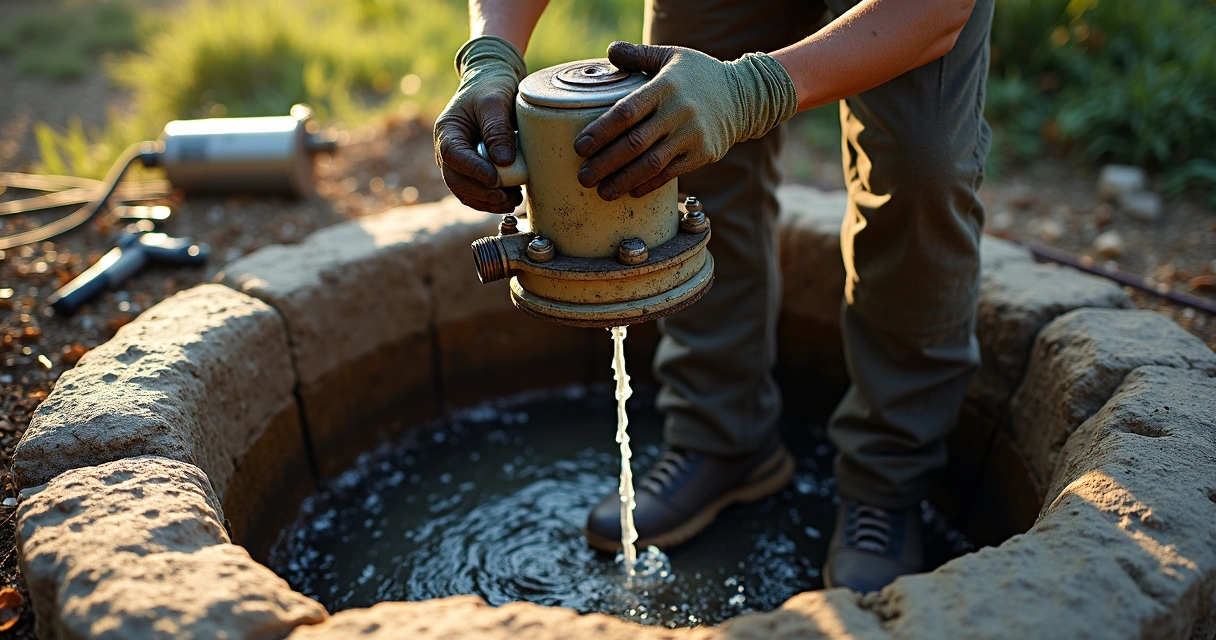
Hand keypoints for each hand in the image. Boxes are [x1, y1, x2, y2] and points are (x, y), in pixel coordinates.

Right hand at [434, 36, 527, 212]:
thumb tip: (503, 161)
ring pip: (465, 191)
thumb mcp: (495, 102)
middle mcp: (448, 150)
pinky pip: (476, 191)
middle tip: (505, 197)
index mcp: (448, 131)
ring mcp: (459, 162)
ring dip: (487, 201)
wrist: (494, 83)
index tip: (494, 179)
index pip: (453, 155)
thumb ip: (498, 129)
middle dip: (481, 193)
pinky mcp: (473, 169)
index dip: (472, 170)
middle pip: (456, 180)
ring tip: (512, 200)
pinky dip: (491, 200)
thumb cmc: (491, 87)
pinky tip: (510, 199)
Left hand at [574, 41, 797, 200]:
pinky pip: (670, 174)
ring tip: (602, 192)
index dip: (601, 132)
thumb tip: (610, 52)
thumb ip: (639, 54)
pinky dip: (649, 184)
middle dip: (606, 163)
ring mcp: (691, 136)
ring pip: (651, 164)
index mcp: (666, 87)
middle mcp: (678, 112)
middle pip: (635, 143)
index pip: (627, 112)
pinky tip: (630, 191)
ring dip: (623, 180)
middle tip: (584, 176)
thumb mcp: (671, 56)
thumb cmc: (700, 75)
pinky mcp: (702, 154)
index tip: (580, 147)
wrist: (744, 96)